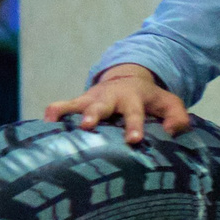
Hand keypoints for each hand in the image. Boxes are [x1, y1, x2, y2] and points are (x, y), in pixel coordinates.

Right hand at [44, 64, 191, 144]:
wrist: (128, 79)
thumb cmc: (150, 100)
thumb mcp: (170, 104)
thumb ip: (177, 117)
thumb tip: (172, 131)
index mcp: (133, 99)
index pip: (135, 114)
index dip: (134, 126)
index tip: (134, 140)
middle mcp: (110, 98)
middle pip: (100, 107)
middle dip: (93, 115)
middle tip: (87, 126)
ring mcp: (91, 99)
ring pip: (75, 104)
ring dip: (65, 112)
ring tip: (52, 122)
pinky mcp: (77, 103)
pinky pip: (61, 107)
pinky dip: (51, 115)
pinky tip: (41, 127)